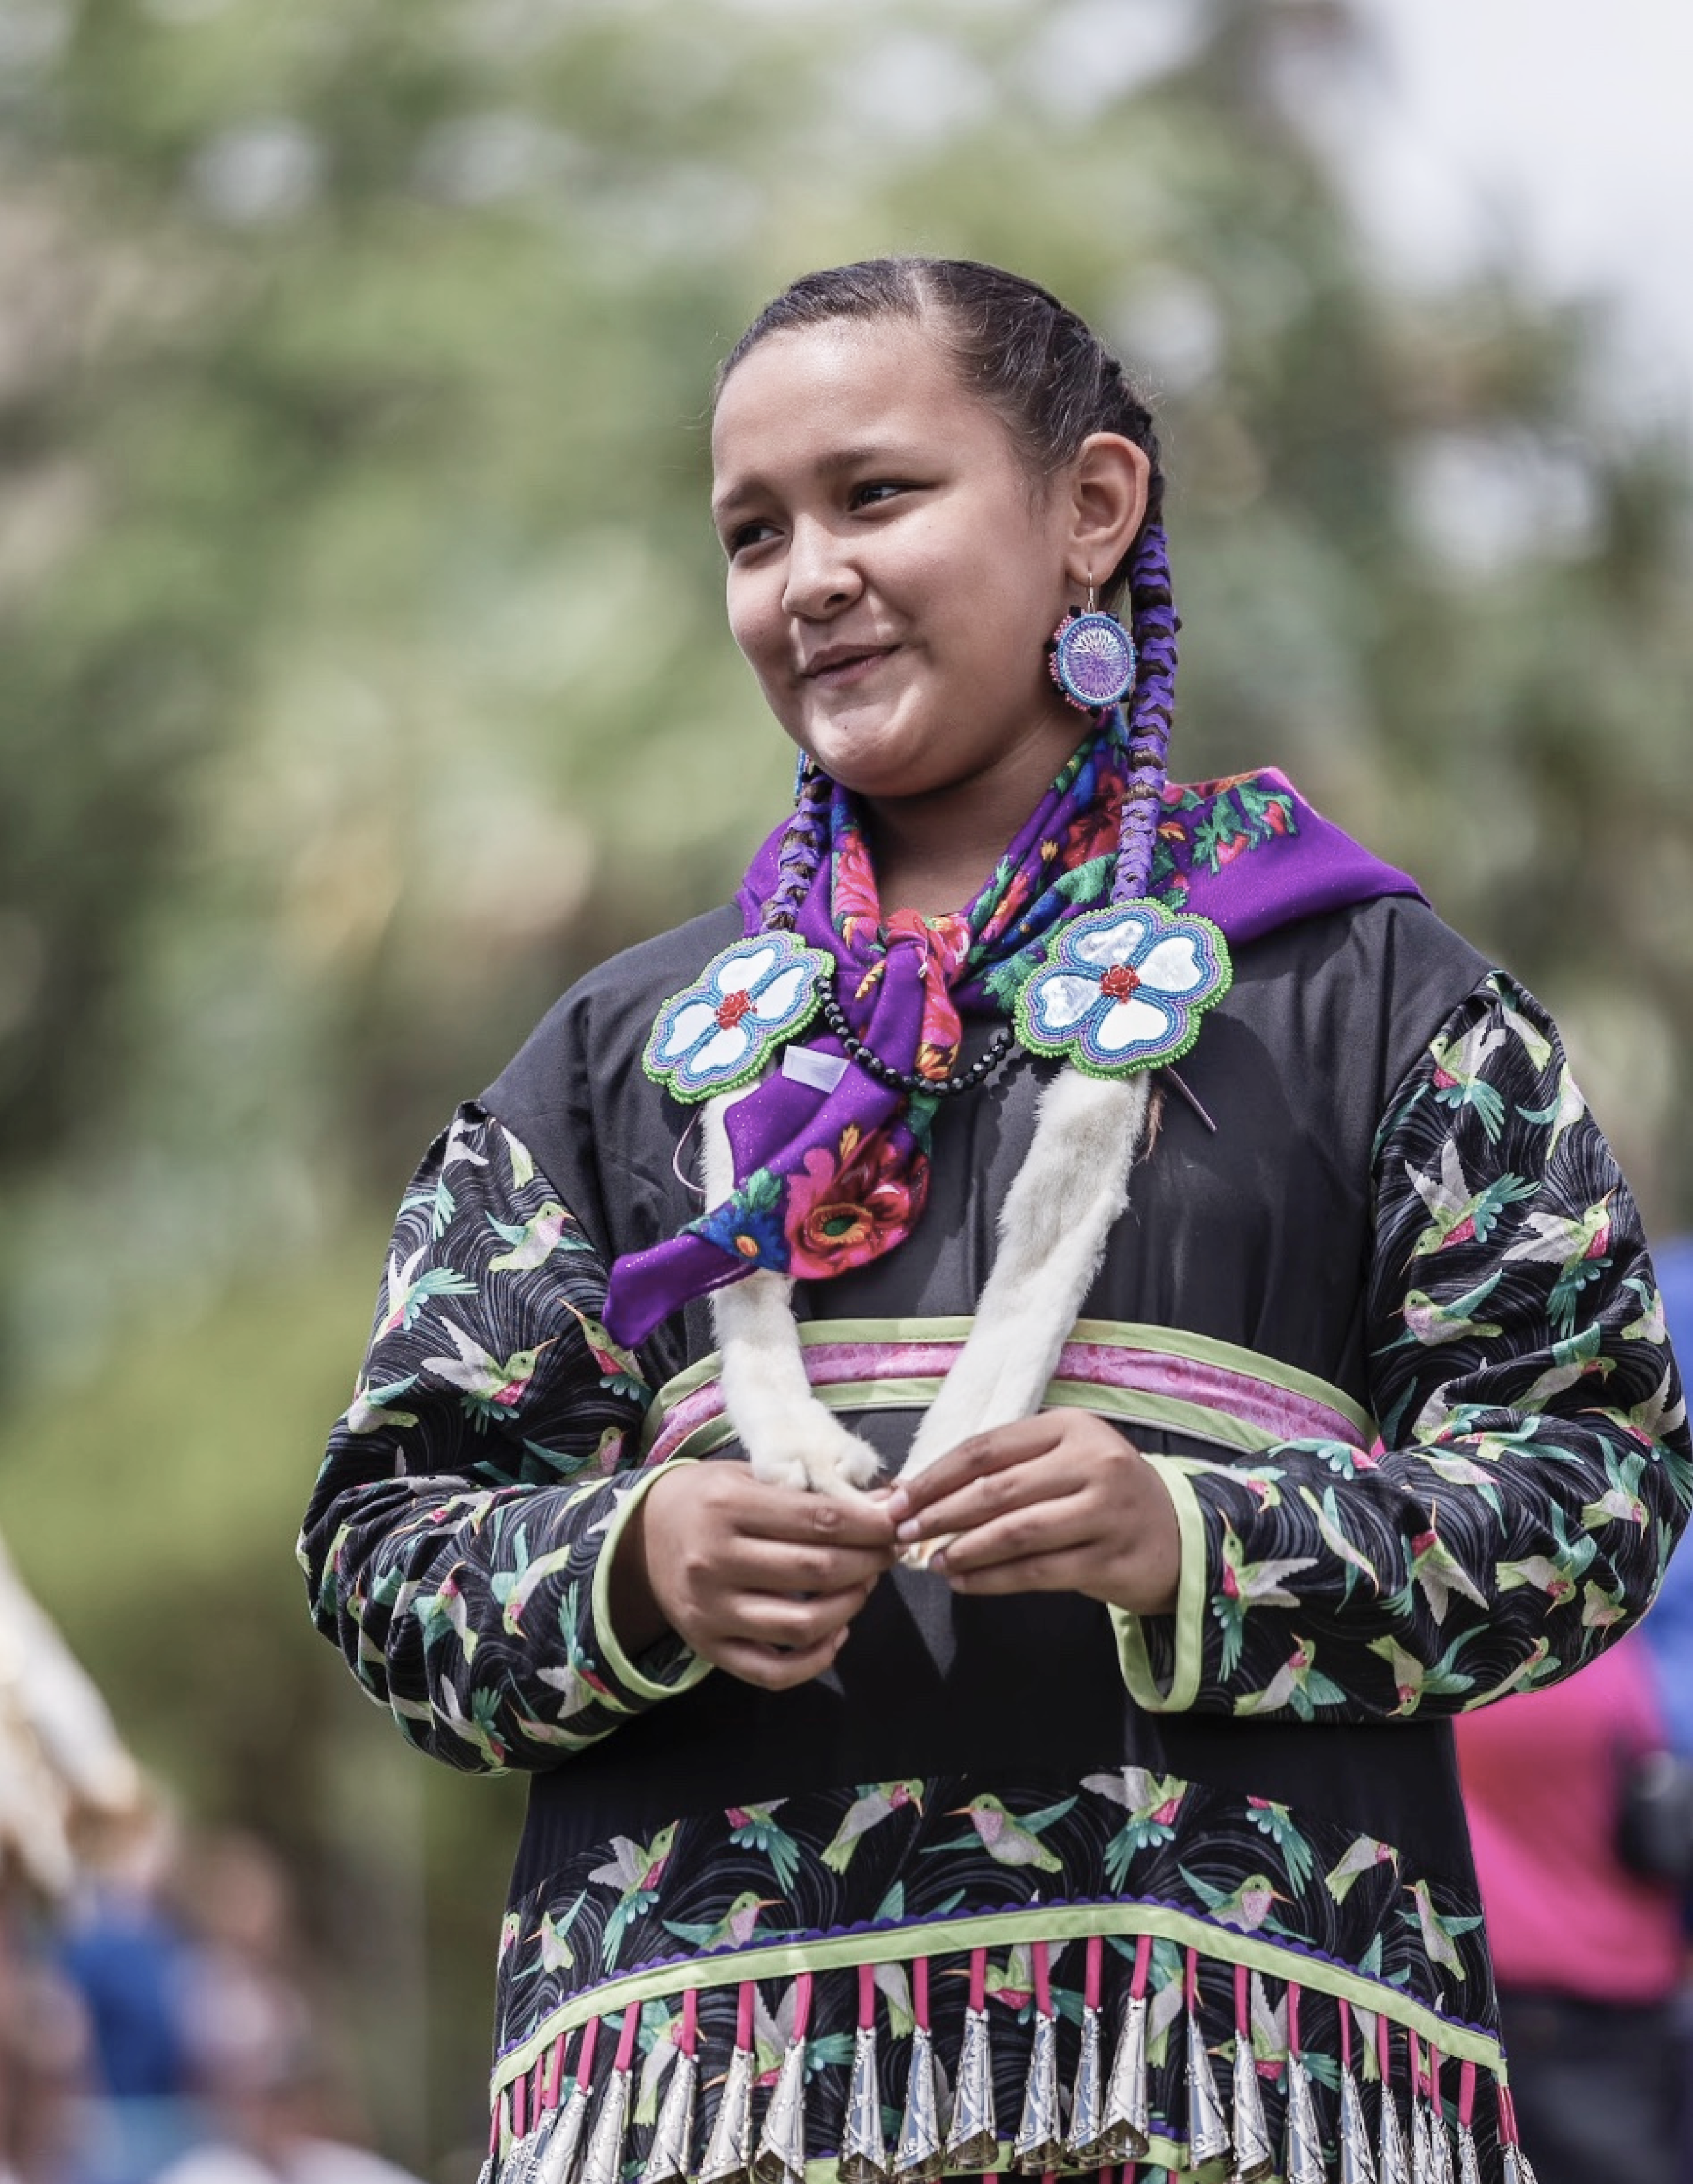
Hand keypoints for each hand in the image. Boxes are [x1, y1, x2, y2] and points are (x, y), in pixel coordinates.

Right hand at [610, 1462, 897, 1691]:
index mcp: (727, 1506)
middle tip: (887, 1553)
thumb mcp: (751, 1475)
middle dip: (868, 1562)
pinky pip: (773, 1672)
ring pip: (802, 1624)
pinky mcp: (709, 1648)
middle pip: (817, 1570)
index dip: (869, 1525)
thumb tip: (884, 1504)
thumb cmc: (708, 1497)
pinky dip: (817, 1659)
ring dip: (850, 1606)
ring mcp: (711, 1611)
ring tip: (864, 1586)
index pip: (819, 1519)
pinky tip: (836, 1631)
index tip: (895, 1523)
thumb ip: (811, 1490)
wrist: (643, 1535)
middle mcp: (714, 1560)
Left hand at [885, 1412, 1179, 1614]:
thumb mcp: (1064, 1461)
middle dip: (940, 1513)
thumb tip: (921, 1490)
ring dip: (964, 1549)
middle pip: (997, 1490)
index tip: (898, 1498)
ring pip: (1015, 1533)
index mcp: (1071, 1428)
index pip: (987, 1448)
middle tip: (902, 1533)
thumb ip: (1006, 1470)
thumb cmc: (1103, 1494)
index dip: (936, 1475)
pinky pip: (1037, 1572)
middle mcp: (1093, 1463)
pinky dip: (993, 1579)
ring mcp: (1107, 1512)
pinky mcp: (1112, 1559)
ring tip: (931, 1561)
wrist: (1179, 1536)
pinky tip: (965, 1583)